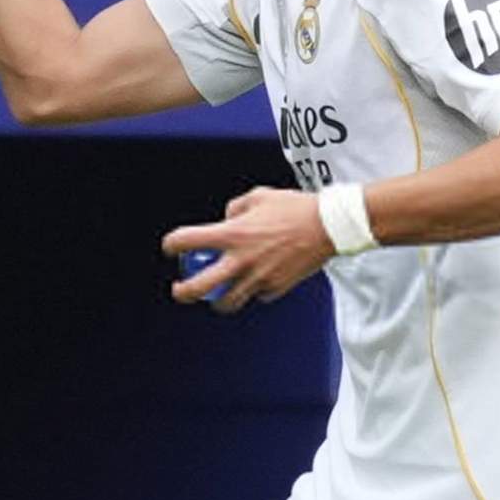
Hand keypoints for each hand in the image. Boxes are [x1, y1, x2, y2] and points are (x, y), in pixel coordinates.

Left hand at [161, 187, 334, 313]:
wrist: (329, 227)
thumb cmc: (293, 207)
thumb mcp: (258, 196)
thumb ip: (234, 209)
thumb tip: (225, 221)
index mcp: (232, 234)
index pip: (187, 240)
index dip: (171, 244)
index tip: (171, 248)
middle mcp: (241, 260)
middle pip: (198, 287)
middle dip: (183, 292)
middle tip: (179, 290)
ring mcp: (258, 278)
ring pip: (226, 302)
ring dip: (217, 300)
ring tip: (216, 295)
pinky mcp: (275, 289)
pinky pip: (256, 296)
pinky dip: (252, 291)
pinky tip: (255, 281)